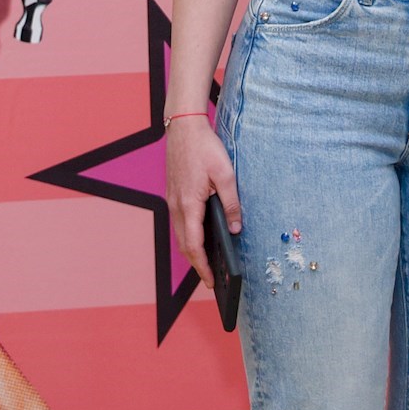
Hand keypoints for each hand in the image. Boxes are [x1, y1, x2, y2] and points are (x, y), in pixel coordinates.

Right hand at [167, 116, 240, 286]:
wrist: (184, 128)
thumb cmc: (205, 148)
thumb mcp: (226, 174)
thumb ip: (231, 203)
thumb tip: (236, 228)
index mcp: (188, 204)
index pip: (194, 245)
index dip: (203, 266)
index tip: (212, 281)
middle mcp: (176, 206)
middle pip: (184, 244)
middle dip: (197, 264)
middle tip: (212, 280)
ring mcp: (172, 200)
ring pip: (180, 234)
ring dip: (192, 251)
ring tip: (208, 263)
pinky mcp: (173, 194)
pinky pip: (179, 222)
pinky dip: (188, 236)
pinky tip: (199, 237)